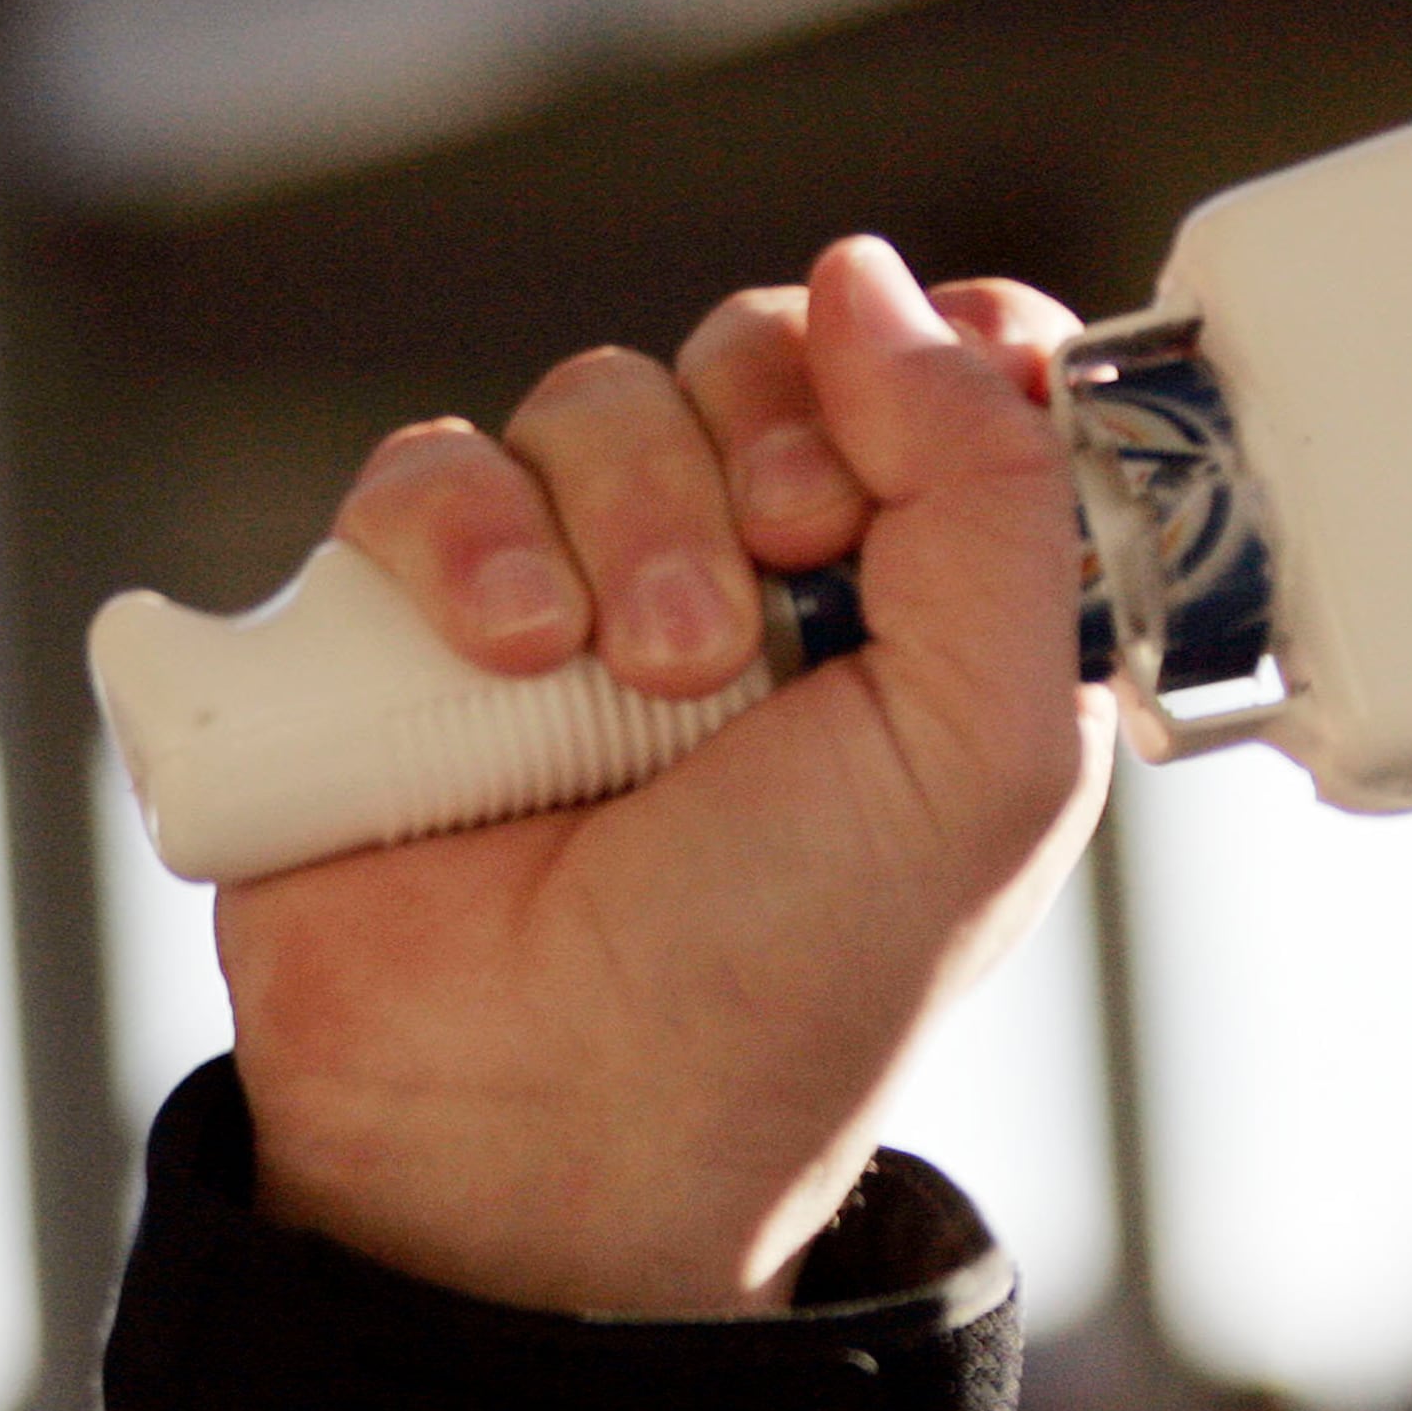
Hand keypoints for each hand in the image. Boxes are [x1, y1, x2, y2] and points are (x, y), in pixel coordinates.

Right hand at [215, 236, 1113, 1315]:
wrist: (539, 1126)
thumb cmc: (783, 988)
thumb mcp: (992, 756)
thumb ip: (998, 498)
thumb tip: (886, 284)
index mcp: (924, 610)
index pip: (950, 370)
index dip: (938, 361)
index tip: (915, 438)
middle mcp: (756, 582)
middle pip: (765, 346)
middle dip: (772, 448)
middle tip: (772, 595)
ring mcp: (577, 589)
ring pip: (596, 394)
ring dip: (629, 518)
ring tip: (639, 680)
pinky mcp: (413, 616)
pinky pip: (427, 466)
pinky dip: (466, 537)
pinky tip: (504, 654)